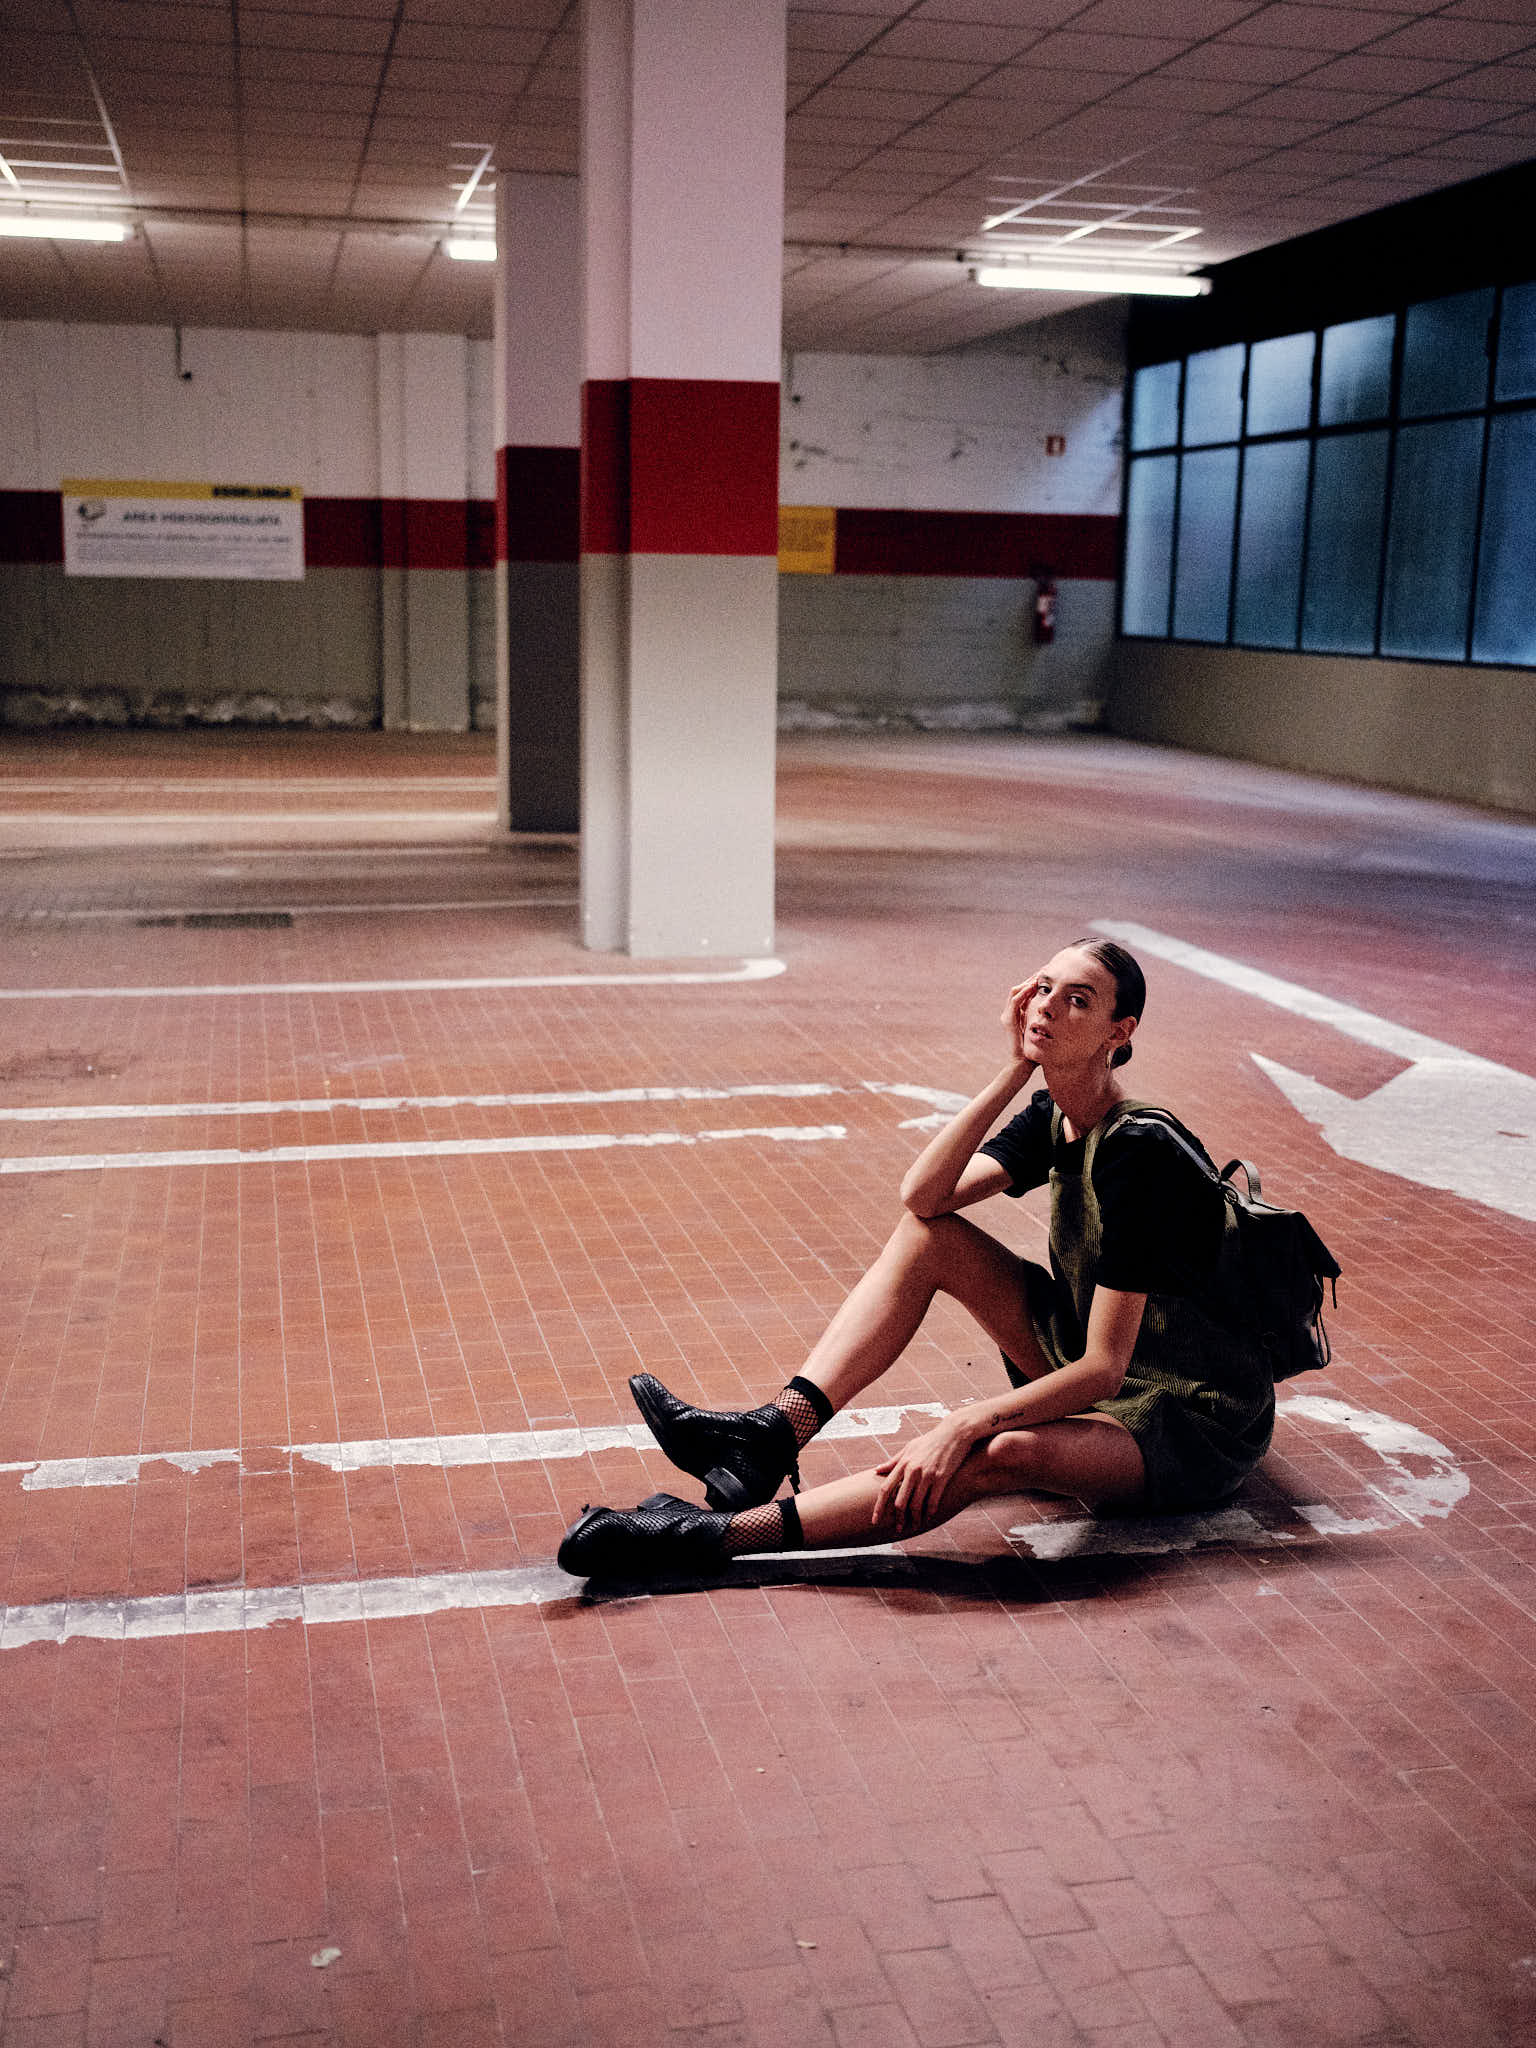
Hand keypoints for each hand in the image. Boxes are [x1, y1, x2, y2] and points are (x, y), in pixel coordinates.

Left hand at [873, 1415, 977, 1535]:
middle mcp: (913, 1470)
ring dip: (914, 1518)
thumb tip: (877, 1470)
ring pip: (916, 1504)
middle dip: (897, 1518)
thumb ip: (893, 1461)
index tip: (875, 1520)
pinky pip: (933, 1500)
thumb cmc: (930, 1440)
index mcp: (903, 1463)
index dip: (879, 1507)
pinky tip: (928, 1517)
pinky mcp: (942, 1477)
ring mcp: (927, 1474)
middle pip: (899, 1501)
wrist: (953, 1433)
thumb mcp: (909, 1447)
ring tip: (914, 1526)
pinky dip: (929, 1512)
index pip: (886, 1489)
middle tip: (898, 1529)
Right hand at [1001, 976, 1042, 1064]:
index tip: (1049, 974)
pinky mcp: (1009, 1021)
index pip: (1025, 992)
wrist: (1023, 1065)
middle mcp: (1010, 1012)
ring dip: (1028, 982)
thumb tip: (1062, 1012)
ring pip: (1016, 991)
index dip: (1035, 982)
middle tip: (1046, 969)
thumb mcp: (1042, 1030)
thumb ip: (1046, 1020)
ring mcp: (1008, 1016)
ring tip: (1041, 975)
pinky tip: (1034, 986)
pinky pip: (1015, 1002)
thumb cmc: (1035, 1050)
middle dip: (1033, 978)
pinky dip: (1024, 992)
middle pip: (1020, 988)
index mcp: (1018, 1013)